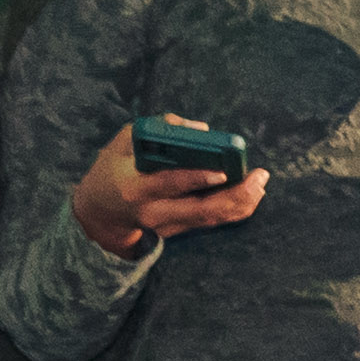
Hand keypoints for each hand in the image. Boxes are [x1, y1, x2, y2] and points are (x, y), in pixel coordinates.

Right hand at [70, 124, 270, 258]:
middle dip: (233, 196)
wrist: (99, 214)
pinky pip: (210, 221)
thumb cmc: (113, 169)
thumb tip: (200, 130)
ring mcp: (166, 226)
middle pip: (199, 210)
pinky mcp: (177, 230)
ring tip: (260, 185)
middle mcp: (153, 212)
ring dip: (240, 204)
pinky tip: (252, 196)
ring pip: (209, 219)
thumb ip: (158, 130)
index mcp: (136, 188)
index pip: (168, 184)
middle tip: (259, 179)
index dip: (196, 179)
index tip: (221, 171)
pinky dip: (233, 210)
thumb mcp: (123, 142)